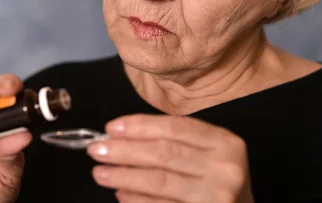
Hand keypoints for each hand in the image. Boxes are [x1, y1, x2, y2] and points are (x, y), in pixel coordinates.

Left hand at [87, 114, 253, 202]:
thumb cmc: (217, 180)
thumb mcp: (209, 154)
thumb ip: (174, 142)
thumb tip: (120, 138)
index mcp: (224, 143)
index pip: (175, 127)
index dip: (140, 126)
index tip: (111, 127)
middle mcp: (225, 168)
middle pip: (164, 153)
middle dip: (125, 150)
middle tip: (96, 149)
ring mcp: (215, 197)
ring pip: (159, 181)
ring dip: (124, 175)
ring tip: (100, 172)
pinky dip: (137, 200)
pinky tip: (120, 193)